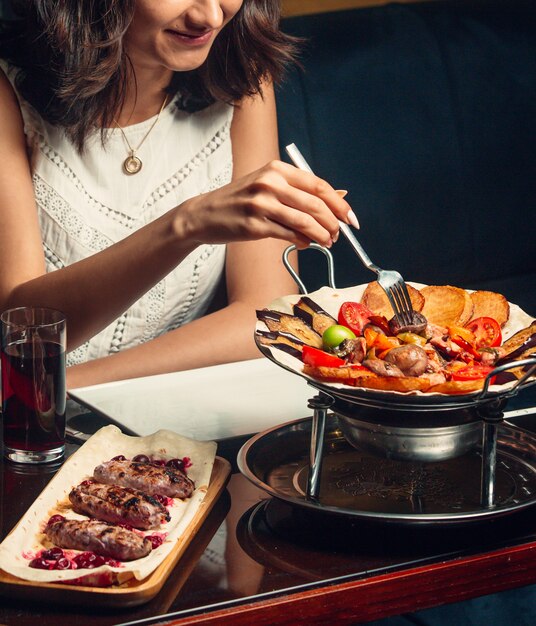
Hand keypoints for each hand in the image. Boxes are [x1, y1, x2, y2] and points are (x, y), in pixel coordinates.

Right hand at [176, 160, 356, 247]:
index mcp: (276, 168)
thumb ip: (302, 190)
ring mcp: (260, 203)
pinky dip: (302, 240)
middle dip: (333, 222)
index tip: (350, 218)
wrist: (205, 214)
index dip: (339, 203)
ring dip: (321, 235)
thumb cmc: (240, 200)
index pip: (318, 184)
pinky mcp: (254, 225)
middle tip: (339, 234)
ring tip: (328, 242)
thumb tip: (341, 195)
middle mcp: (269, 182)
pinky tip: (306, 243)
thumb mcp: (269, 186)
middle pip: (314, 203)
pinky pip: (288, 234)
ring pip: (304, 220)